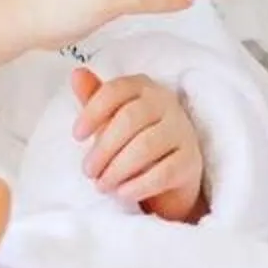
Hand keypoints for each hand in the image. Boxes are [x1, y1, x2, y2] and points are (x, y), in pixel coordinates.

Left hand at [71, 65, 206, 223]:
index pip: (116, 90)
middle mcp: (167, 104)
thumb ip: (94, 98)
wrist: (171, 173)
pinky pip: (164, 172)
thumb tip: (77, 73)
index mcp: (144, 88)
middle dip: (103, 148)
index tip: (77, 135)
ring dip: (117, 169)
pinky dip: (138, 185)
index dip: (93, 112)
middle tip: (88, 171)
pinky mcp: (191, 161)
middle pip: (130, 119)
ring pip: (145, 146)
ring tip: (102, 185)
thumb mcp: (112, 119)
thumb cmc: (135, 140)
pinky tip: (122, 193)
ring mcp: (182, 131)